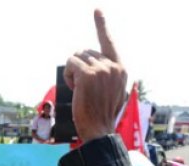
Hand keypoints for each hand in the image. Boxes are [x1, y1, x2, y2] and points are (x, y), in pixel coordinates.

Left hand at [63, 9, 126, 141]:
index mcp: (121, 69)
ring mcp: (102, 69)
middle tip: (82, 88)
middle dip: (78, 66)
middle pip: (85, 51)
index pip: (109, 42)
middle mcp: (114, 66)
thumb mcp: (110, 92)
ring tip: (79, 90)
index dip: (101, 25)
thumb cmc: (100, 115)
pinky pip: (70, 63)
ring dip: (72, 72)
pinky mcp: (89, 74)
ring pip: (76, 57)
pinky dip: (68, 75)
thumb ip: (104, 74)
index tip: (96, 10)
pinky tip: (74, 88)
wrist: (99, 130)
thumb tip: (86, 61)